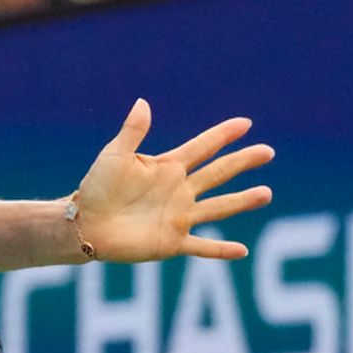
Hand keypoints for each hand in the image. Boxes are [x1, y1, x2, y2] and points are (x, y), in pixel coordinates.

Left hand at [76, 99, 272, 261]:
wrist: (85, 223)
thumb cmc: (97, 187)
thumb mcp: (114, 155)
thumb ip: (132, 131)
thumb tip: (143, 102)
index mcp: (167, 167)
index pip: (202, 147)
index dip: (222, 135)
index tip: (245, 123)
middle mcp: (179, 191)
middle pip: (218, 173)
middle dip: (242, 162)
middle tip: (268, 151)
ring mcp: (179, 216)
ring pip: (218, 207)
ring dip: (242, 201)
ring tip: (266, 193)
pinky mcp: (172, 241)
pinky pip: (202, 246)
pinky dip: (221, 250)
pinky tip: (242, 251)